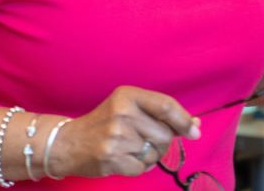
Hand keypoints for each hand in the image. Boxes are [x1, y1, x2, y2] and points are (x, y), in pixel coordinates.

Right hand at [49, 86, 198, 178]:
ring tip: (128, 148)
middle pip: (165, 134)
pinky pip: (142, 168)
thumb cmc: (104, 124)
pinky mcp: (112, 158)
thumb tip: (195, 125)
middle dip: (161, 142)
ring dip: (149, 156)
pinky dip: (137, 167)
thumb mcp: (128, 108)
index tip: (194, 131)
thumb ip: (160, 114)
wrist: (67, 143)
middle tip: (142, 140)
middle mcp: (122, 113)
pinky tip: (122, 158)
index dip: (184, 121)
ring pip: (155, 153)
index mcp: (127, 95)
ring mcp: (116, 137)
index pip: (166, 106)